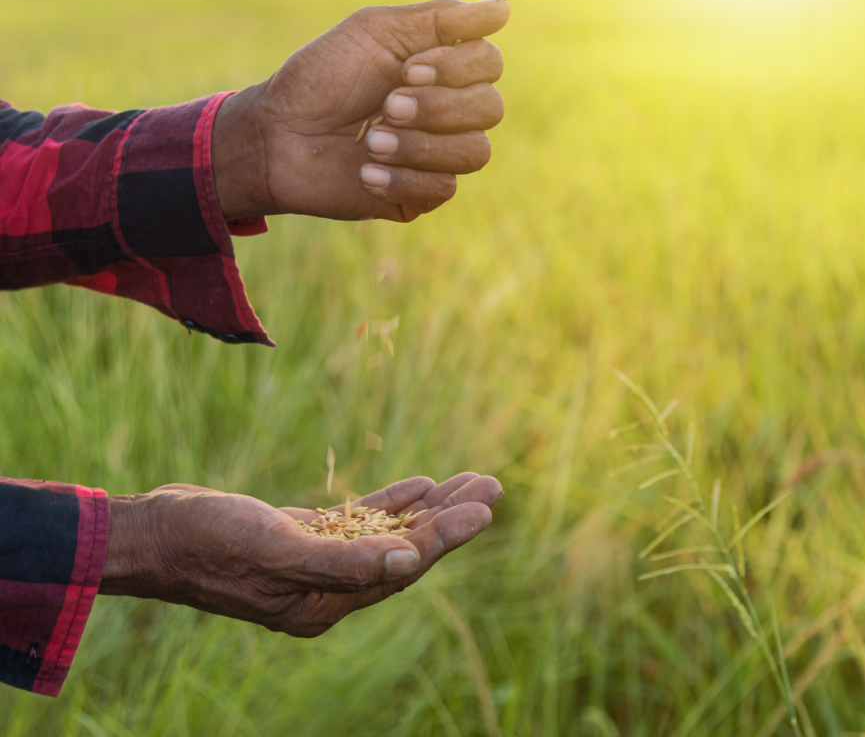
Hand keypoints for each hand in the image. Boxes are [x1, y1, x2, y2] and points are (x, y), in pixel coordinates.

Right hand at [100, 473, 501, 635]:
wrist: (154, 534)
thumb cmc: (209, 542)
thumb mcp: (277, 548)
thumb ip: (343, 560)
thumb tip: (409, 561)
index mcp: (325, 602)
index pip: (404, 566)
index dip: (448, 535)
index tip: (486, 507)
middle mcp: (327, 588)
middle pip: (405, 549)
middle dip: (450, 517)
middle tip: (492, 486)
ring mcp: (315, 562)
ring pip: (387, 533)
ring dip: (428, 507)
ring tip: (470, 480)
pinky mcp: (302, 538)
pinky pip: (359, 522)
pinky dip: (390, 503)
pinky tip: (420, 485)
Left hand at [212, 0, 509, 223]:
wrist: (276, 134)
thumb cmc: (322, 77)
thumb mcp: (376, 32)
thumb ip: (440, 19)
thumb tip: (503, 7)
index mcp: (444, 68)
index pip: (490, 63)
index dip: (456, 68)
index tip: (406, 69)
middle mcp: (451, 111)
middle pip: (491, 108)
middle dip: (438, 107)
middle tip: (387, 106)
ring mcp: (440, 155)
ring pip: (475, 152)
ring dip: (420, 145)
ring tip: (371, 142)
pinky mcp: (422, 195)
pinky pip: (444, 188)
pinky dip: (403, 176)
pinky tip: (364, 171)